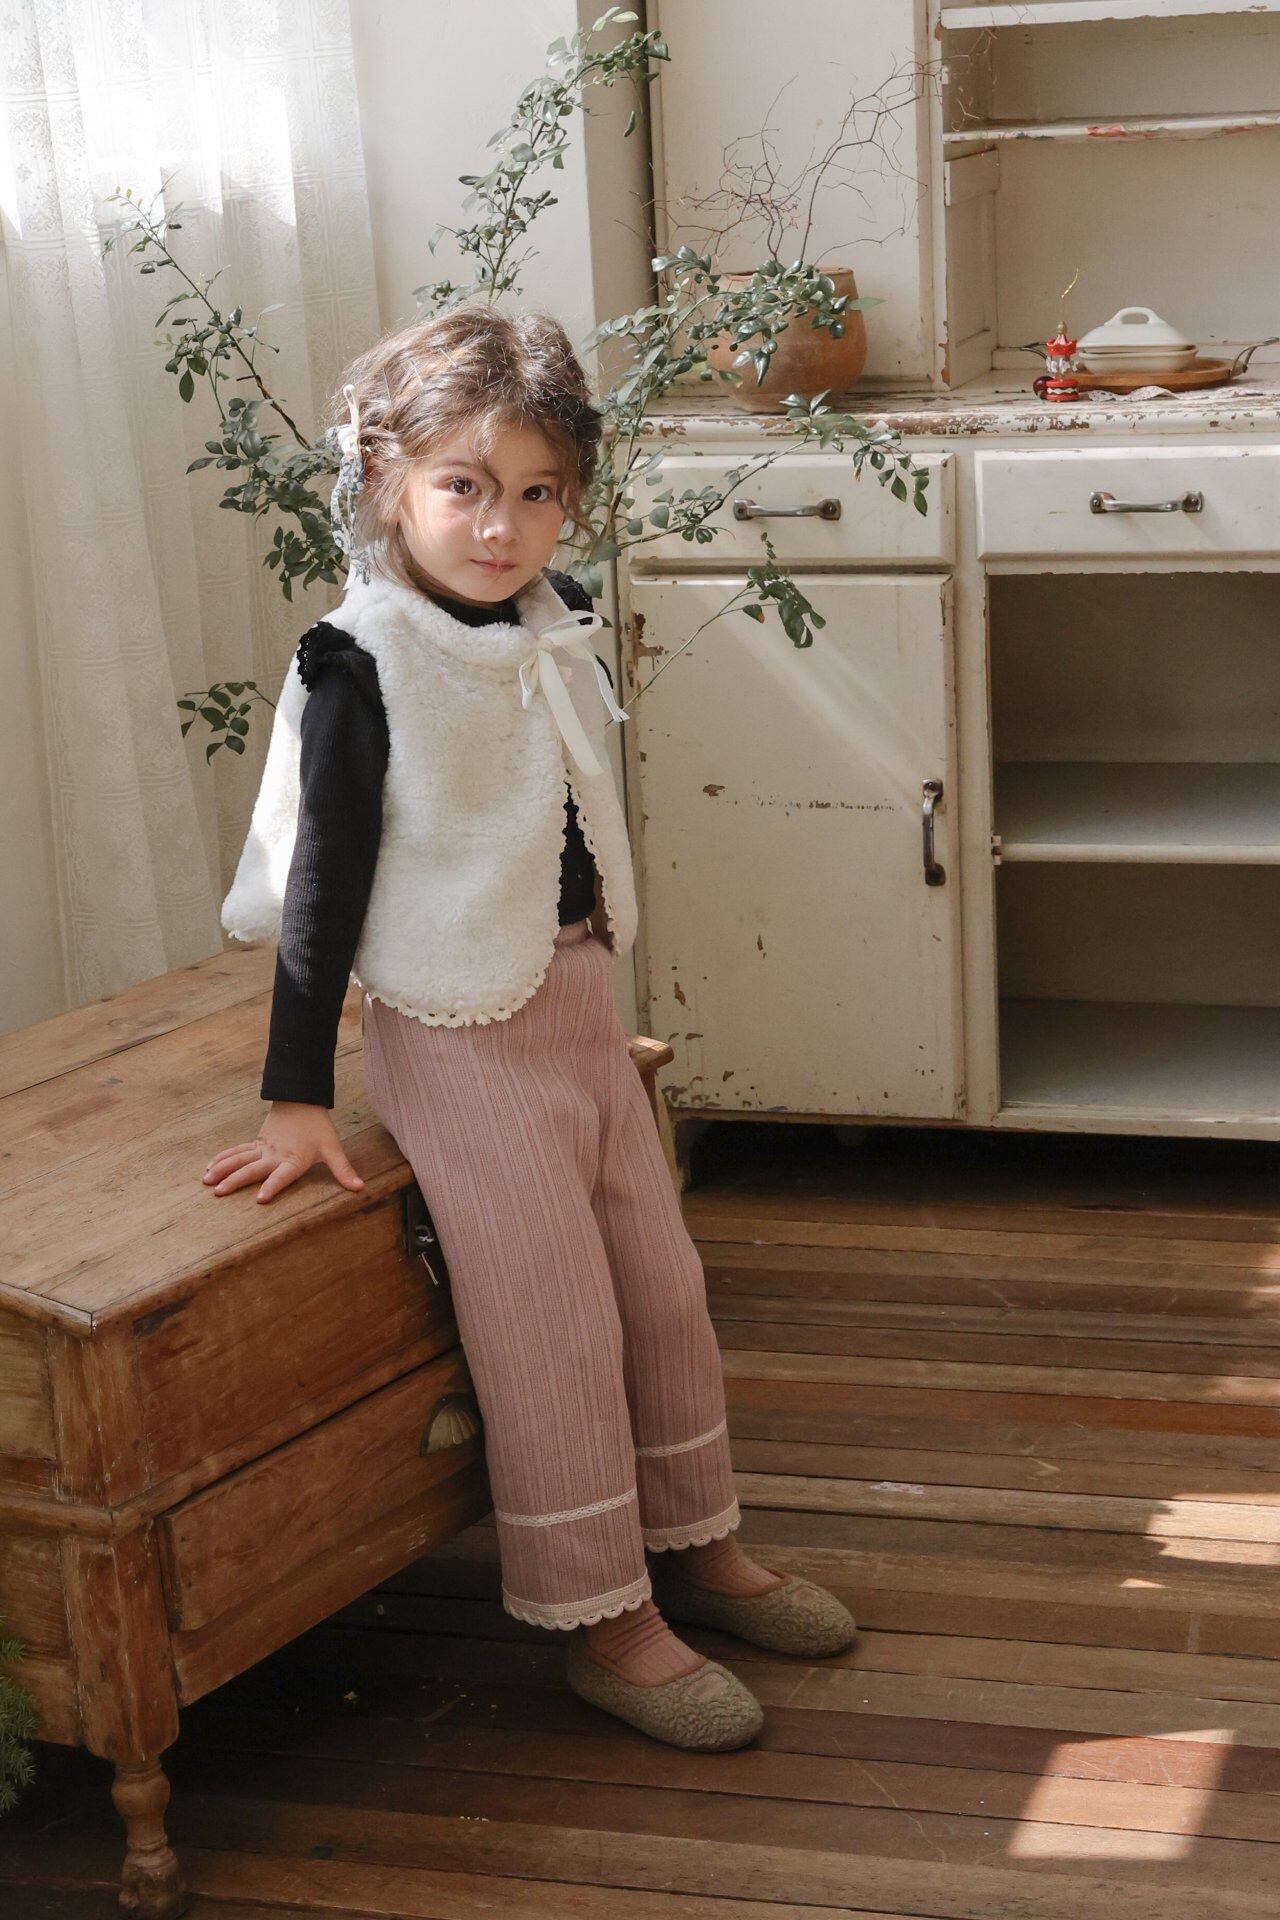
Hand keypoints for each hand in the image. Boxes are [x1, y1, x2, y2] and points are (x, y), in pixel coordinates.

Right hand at [202, 1102, 364, 1202]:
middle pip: (253, 1169)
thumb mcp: (333, 1148)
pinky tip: (209, 1166)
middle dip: (235, 1180)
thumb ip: (343, 1170)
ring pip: (239, 1159)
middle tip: (219, 1192)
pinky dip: (223, 1158)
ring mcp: (263, 1148)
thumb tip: (359, 1187)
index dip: (272, 1186)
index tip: (260, 1198)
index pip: (282, 1176)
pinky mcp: (257, 1143)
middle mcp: (275, 1155)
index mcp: (294, 1159)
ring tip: (207, 1181)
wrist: (302, 1100)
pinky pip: (237, 1151)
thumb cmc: (318, 1127)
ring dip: (222, 1169)